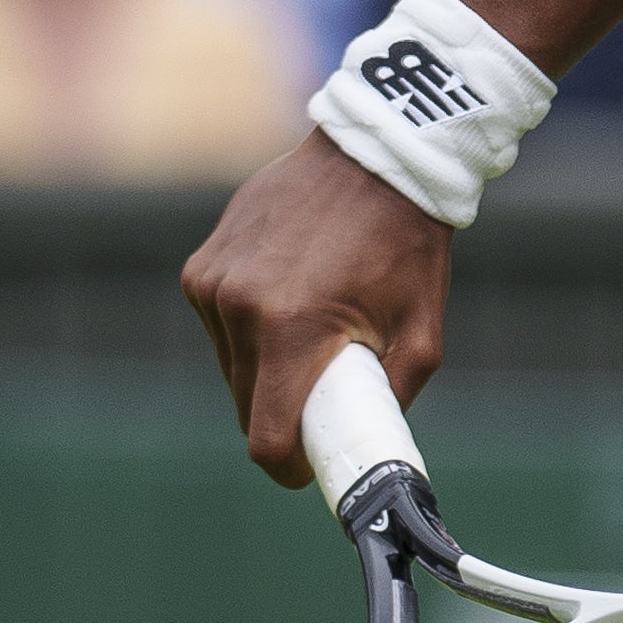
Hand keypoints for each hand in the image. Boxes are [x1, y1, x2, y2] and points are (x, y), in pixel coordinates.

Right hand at [180, 129, 458, 485]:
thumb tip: (371, 451)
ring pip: (230, 367)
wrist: (376, 157)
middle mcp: (238, 307)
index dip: (288, 465)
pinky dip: (249, 329)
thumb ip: (390, 401)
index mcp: (291, 330)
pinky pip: (220, 327)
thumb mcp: (422, 334)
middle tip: (324, 394)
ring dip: (265, 368)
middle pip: (245, 406)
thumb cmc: (408, 244)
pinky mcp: (200, 266)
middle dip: (282, 414)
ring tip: (314, 327)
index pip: (265, 438)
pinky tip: (290, 295)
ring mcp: (213, 283)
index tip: (307, 464)